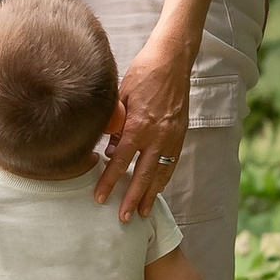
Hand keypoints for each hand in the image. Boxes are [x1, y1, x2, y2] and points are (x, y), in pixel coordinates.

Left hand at [96, 44, 191, 216]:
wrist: (172, 61)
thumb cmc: (143, 73)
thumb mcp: (121, 95)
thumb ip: (114, 123)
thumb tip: (108, 148)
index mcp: (139, 126)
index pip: (120, 162)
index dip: (109, 182)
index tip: (99, 198)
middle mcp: (158, 136)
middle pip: (143, 176)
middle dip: (132, 199)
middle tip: (124, 218)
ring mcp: (172, 137)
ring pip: (161, 173)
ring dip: (151, 195)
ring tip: (143, 212)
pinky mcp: (180, 135)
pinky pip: (171, 163)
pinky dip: (164, 179)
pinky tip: (157, 189)